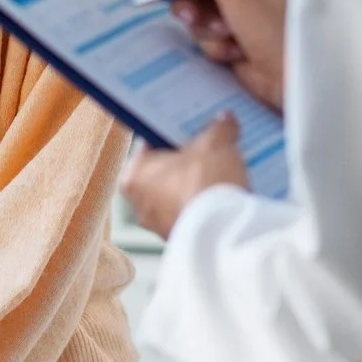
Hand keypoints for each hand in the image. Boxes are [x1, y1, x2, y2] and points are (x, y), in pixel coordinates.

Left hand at [121, 113, 251, 237]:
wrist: (222, 231)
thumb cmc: (205, 184)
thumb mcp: (215, 143)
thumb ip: (218, 128)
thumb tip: (224, 121)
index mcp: (135, 175)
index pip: (151, 144)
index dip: (174, 133)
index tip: (192, 128)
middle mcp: (140, 204)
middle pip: (166, 172)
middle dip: (189, 162)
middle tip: (212, 149)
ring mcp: (160, 226)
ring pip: (179, 196)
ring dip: (198, 186)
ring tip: (224, 173)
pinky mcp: (182, 240)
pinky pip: (193, 215)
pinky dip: (206, 207)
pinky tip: (226, 196)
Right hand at [167, 0, 288, 109]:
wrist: (298, 79)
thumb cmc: (281, 29)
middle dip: (195, 3)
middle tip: (193, 16)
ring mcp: (242, 16)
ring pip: (200, 15)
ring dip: (209, 29)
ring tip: (231, 36)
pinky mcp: (237, 43)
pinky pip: (209, 40)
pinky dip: (219, 47)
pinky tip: (238, 53)